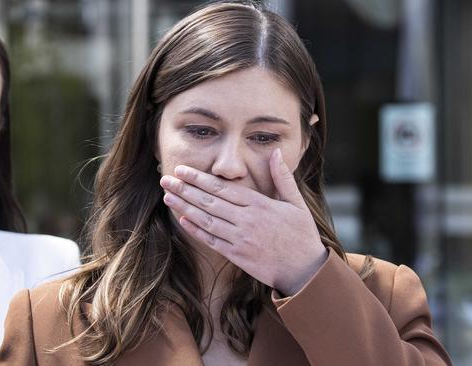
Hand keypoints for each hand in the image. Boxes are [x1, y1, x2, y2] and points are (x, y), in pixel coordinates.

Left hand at [159, 148, 327, 295]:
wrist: (305, 270)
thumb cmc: (302, 234)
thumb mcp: (296, 203)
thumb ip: (283, 177)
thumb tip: (277, 152)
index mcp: (259, 204)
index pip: (222, 188)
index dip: (199, 179)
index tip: (183, 170)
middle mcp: (246, 220)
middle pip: (209, 202)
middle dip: (185, 189)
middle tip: (166, 179)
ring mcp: (240, 239)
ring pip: (206, 220)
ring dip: (185, 207)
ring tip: (168, 196)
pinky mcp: (237, 256)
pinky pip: (211, 240)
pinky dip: (196, 230)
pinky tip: (183, 220)